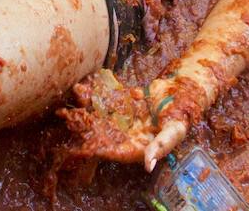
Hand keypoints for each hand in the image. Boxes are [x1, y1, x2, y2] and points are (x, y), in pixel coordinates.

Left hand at [56, 71, 192, 170]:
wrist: (184, 94)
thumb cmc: (180, 117)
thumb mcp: (173, 132)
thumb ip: (160, 147)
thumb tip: (147, 166)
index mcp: (135, 147)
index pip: (111, 151)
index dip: (94, 148)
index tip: (79, 144)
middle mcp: (124, 134)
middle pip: (98, 131)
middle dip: (81, 124)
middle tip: (64, 115)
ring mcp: (121, 117)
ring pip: (98, 112)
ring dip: (85, 104)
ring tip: (74, 93)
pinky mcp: (121, 102)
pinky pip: (105, 97)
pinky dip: (95, 91)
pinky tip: (85, 83)